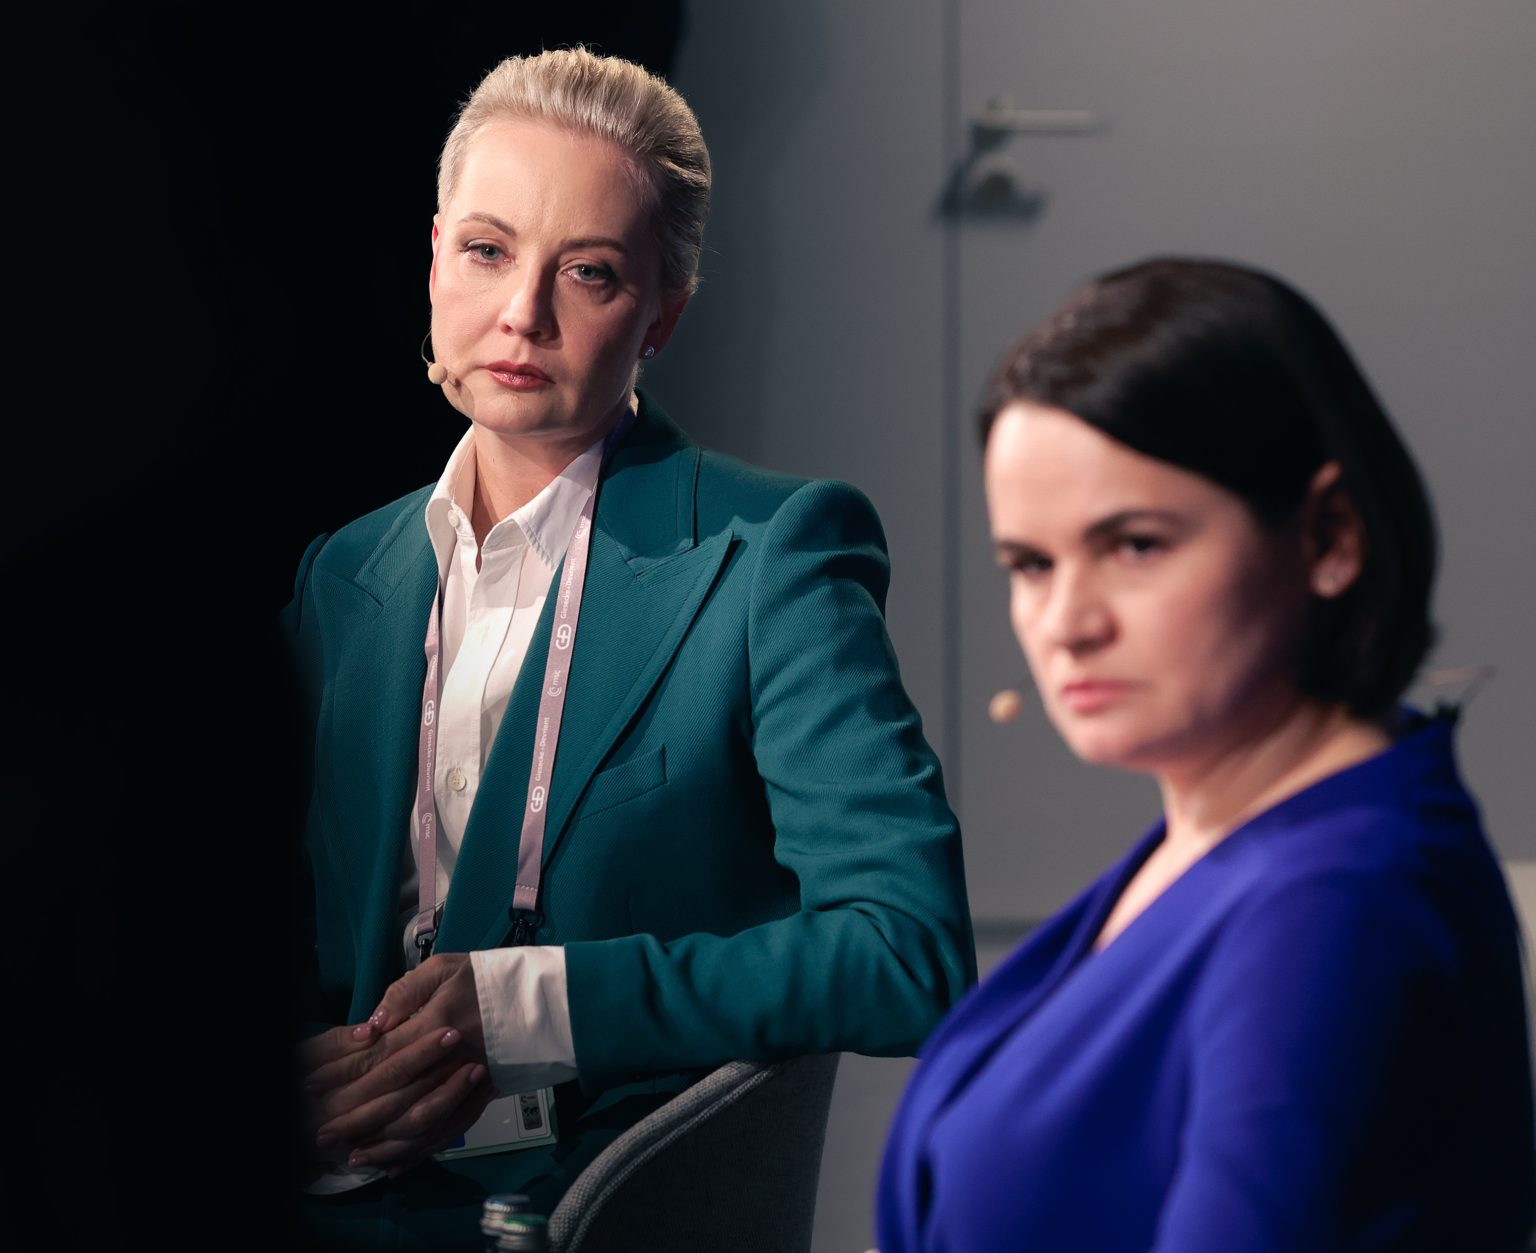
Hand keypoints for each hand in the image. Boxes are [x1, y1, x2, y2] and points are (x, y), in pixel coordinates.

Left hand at [303, 954, 492, 1174]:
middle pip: (396, 1099)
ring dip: (386, 1144)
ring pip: (421, 1124)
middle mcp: (449, 1062)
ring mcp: (467, 1084)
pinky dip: (423, 1151)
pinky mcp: (482, 1097)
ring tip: (356, 1157)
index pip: (382, 1058)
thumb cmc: (491, 978)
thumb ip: (405, 994)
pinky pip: (449, 1132)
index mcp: (436, 1025)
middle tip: (323, 1135)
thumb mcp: (446, 967)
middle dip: (357, 1120)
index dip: (346, 1077)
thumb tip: (372, 1026)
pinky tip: (401, 1162)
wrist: (547, 997)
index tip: (313, 1090)